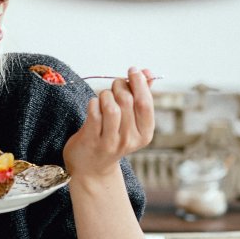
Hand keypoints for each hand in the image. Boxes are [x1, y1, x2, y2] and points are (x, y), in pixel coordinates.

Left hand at [63, 67, 155, 181]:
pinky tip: (94, 105)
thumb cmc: (112, 137)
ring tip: (104, 97)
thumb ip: (141, 96)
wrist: (91, 168)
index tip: (133, 71)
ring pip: (110, 106)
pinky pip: (94, 112)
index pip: (145, 103)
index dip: (139, 83)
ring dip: (105, 94)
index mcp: (144, 134)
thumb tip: (148, 73)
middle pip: (127, 100)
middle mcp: (129, 140)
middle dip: (119, 86)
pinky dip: (93, 102)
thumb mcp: (131, 121)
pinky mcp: (91, 140)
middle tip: (115, 86)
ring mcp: (110, 142)